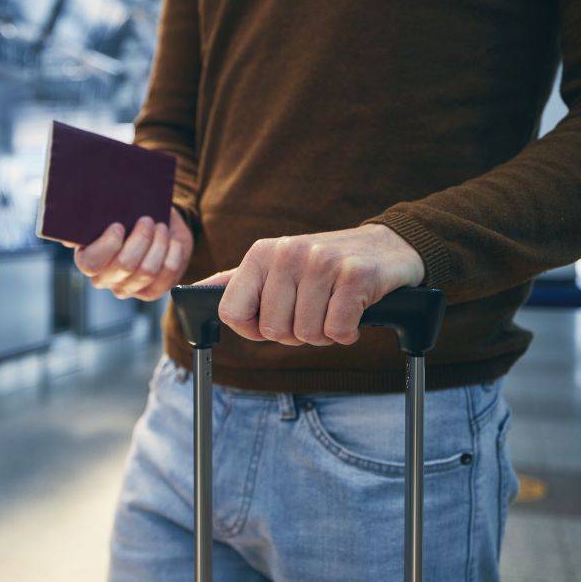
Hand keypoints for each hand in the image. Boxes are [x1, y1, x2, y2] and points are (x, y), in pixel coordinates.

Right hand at [70, 209, 193, 300]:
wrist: (154, 226)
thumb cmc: (127, 217)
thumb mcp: (110, 213)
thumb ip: (89, 219)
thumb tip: (68, 238)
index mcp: (87, 259)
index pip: (91, 263)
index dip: (107, 245)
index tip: (118, 225)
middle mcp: (104, 279)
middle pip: (125, 265)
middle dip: (140, 239)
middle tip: (147, 220)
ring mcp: (127, 288)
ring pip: (147, 270)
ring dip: (158, 244)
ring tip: (160, 227)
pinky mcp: (150, 292)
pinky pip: (167, 274)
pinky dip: (173, 253)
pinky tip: (172, 241)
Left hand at [199, 224, 424, 345]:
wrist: (387, 247)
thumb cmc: (324, 266)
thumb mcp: (275, 266)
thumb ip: (237, 282)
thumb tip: (193, 292)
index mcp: (261, 253)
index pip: (232, 313)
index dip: (253, 329)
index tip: (272, 320)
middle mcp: (287, 253)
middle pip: (273, 331)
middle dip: (296, 333)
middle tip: (314, 310)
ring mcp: (322, 262)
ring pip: (306, 334)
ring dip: (324, 333)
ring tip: (334, 308)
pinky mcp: (355, 275)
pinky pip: (337, 330)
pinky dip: (348, 332)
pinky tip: (354, 312)